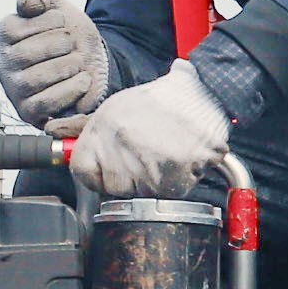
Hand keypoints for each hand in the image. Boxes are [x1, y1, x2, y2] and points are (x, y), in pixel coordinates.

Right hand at [0, 0, 109, 127]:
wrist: (89, 59)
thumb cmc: (66, 32)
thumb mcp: (54, 5)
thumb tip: (27, 3)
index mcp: (5, 35)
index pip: (23, 27)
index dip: (52, 22)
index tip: (63, 22)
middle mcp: (3, 64)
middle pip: (27, 55)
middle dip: (60, 45)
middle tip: (72, 45)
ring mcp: (13, 90)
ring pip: (35, 80)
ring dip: (66, 67)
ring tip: (77, 62)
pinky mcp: (28, 112)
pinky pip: (44, 104)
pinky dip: (69, 91)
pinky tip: (82, 79)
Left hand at [67, 62, 231, 197]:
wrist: (206, 95)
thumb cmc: (168, 97)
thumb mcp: (124, 104)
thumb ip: (104, 131)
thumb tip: (85, 148)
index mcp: (103, 126)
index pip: (82, 170)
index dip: (96, 176)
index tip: (107, 174)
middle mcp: (119, 145)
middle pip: (114, 187)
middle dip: (131, 180)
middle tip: (149, 159)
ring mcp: (142, 163)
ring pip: (141, 193)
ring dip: (156, 181)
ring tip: (168, 154)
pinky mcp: (168, 178)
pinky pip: (168, 192)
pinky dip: (180, 181)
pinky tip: (183, 159)